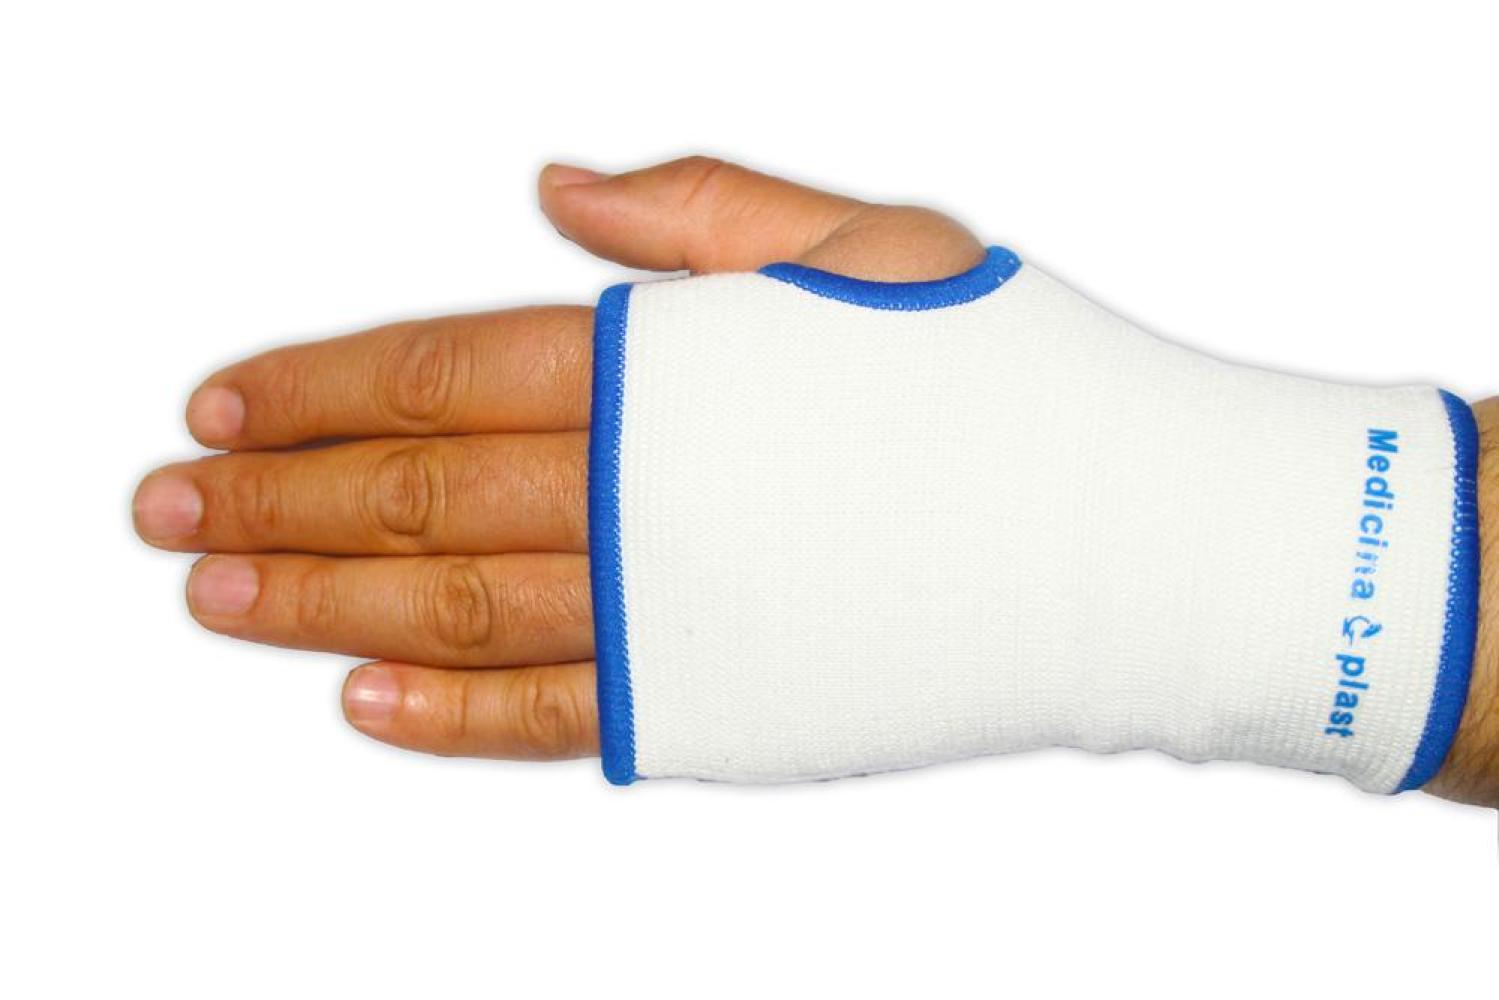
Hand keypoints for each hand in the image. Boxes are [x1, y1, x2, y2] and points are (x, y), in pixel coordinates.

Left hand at [132, 157, 983, 761]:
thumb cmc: (1013, 386)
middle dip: (272, 497)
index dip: (317, 387)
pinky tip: (358, 702)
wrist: (1127, 545)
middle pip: (410, 494)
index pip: (440, 370)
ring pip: (445, 607)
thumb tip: (557, 192)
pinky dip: (443, 714)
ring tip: (213, 591)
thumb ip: (702, 215)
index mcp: (671, 365)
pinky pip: (546, 717)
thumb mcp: (871, 243)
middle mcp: (646, 490)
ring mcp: (672, 611)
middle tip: (167, 503)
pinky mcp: (713, 708)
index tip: (223, 403)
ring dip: (313, 601)